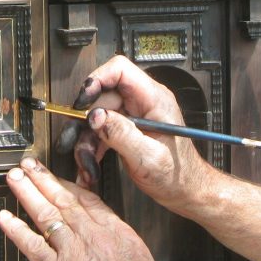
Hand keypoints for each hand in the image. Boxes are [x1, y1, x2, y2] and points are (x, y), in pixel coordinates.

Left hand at [0, 157, 181, 260]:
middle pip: (64, 199)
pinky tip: (5, 218)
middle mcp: (95, 236)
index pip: (89, 200)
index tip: (58, 178)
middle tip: (28, 166)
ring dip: (27, 193)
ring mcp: (74, 253)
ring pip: (46, 214)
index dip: (69, 185)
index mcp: (118, 233)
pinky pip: (32, 245)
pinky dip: (16, 230)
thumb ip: (133, 259)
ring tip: (14, 178)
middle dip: (43, 179)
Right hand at [62, 54, 214, 212]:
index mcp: (154, 99)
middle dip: (85, 122)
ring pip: (97, 116)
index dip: (97, 79)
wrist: (185, 191)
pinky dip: (92, 147)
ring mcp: (134, 115)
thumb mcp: (149, 157)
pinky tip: (90, 165)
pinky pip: (101, 130)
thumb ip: (122, 134)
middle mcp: (143, 102)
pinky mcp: (126, 128)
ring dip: (86, 140)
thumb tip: (96, 116)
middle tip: (74, 141)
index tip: (82, 100)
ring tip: (86, 164)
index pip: (120, 70)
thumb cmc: (177, 174)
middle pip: (102, 97)